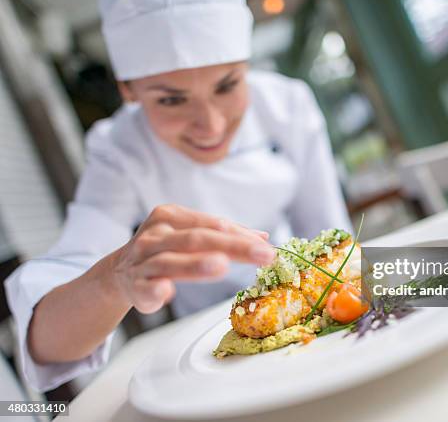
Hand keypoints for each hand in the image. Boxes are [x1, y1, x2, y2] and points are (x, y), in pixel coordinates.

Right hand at [108, 204, 274, 313]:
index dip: (241, 236)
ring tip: (221, 266)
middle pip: (197, 239)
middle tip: (261, 254)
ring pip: (171, 261)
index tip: (267, 247)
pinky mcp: (135, 285)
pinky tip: (166, 291)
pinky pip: (146, 286)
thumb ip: (224, 235)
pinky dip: (156, 289)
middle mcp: (156, 234)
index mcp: (171, 216)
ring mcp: (143, 259)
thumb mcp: (190, 235)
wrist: (119, 272)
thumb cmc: (164, 250)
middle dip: (232, 246)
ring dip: (196, 264)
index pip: (212, 224)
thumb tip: (263, 238)